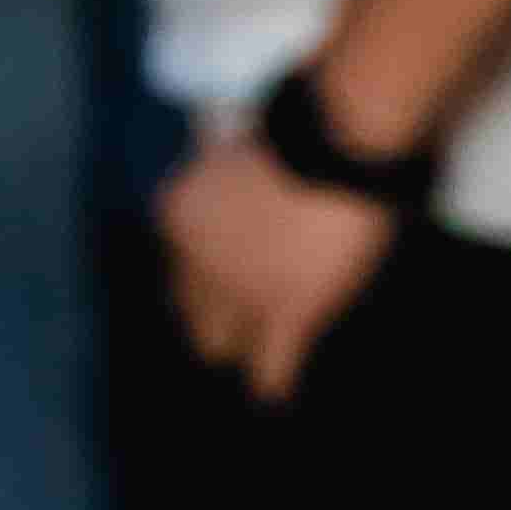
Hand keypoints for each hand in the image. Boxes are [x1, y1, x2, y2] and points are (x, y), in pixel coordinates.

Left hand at [160, 127, 395, 400]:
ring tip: (255, 348)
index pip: (175, 261)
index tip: (224, 260)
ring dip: (238, 343)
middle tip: (240, 309)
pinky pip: (269, 372)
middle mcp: (195, 263)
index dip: (202, 265)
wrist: (336, 136)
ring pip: (217, 345)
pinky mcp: (286, 317)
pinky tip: (279, 390)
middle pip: (188, 309)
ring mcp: (239, 295)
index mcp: (179, 213)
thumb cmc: (294, 118)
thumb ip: (222, 156)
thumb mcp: (237, 133)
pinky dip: (274, 380)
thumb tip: (216, 142)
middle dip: (212, 311)